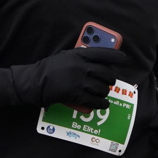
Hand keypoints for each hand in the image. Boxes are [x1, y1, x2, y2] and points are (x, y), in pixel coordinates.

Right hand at [12, 47, 127, 109]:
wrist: (34, 82)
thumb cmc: (49, 69)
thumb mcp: (65, 56)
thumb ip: (80, 57)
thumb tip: (98, 62)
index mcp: (78, 54)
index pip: (102, 53)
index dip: (115, 56)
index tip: (123, 58)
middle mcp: (80, 66)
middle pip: (106, 72)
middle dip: (111, 79)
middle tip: (110, 81)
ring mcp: (78, 81)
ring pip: (102, 88)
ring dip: (105, 92)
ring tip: (103, 93)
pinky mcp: (75, 95)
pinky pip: (94, 100)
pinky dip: (101, 104)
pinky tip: (103, 104)